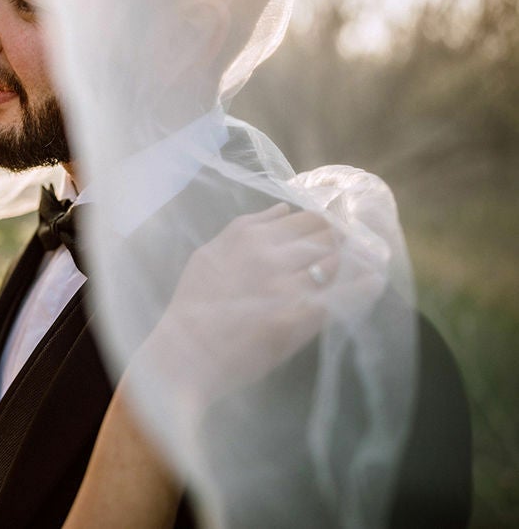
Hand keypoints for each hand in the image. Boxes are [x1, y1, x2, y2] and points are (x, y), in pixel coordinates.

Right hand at [133, 202, 384, 406]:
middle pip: (327, 236)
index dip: (326, 223)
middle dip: (344, 241)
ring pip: (338, 262)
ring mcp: (288, 287)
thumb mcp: (208, 254)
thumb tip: (283, 207)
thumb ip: (244, 227)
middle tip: (356, 248)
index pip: (307, 218)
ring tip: (368, 263)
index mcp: (249, 238)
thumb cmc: (192, 306)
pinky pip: (344, 295)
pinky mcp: (300, 318)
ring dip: (357, 261)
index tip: (335, 231)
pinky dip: (364, 286)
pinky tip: (375, 281)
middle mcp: (272, 256)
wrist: (186, 353)